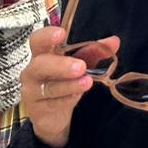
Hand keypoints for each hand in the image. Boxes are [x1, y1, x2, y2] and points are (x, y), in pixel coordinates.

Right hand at [21, 26, 118, 147]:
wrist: (52, 113)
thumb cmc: (63, 80)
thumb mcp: (79, 62)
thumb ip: (94, 51)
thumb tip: (114, 41)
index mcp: (42, 53)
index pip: (38, 40)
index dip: (47, 36)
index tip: (61, 33)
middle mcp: (34, 71)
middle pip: (41, 64)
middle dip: (61, 65)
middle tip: (81, 66)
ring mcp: (32, 91)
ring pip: (49, 87)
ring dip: (70, 84)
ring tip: (87, 81)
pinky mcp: (37, 110)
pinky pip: (53, 104)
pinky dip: (67, 99)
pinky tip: (77, 96)